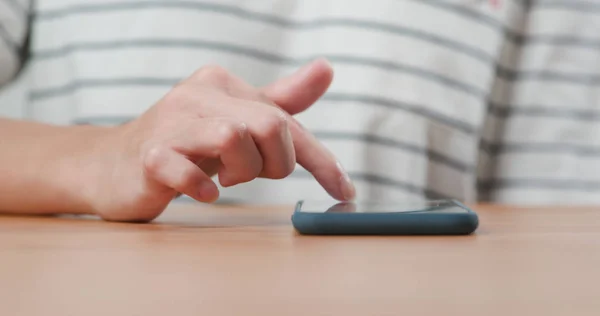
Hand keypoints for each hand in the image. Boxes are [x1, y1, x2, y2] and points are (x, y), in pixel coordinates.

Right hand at [83, 59, 354, 220]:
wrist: (110, 165)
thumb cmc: (183, 143)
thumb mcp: (235, 119)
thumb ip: (280, 100)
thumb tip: (327, 69)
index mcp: (223, 84)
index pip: (286, 119)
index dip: (320, 159)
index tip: (345, 189)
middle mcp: (198, 95)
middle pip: (269, 125)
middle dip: (275, 162)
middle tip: (251, 174)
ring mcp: (171, 123)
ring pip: (235, 141)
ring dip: (241, 173)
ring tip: (222, 177)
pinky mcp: (150, 155)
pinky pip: (189, 172)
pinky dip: (204, 189)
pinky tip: (202, 191)